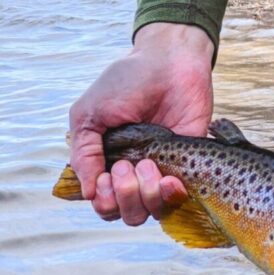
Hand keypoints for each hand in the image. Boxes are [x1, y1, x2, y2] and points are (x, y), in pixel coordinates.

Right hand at [68, 23, 213, 225]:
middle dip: (124, 196)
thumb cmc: (127, 82)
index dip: (104, 199)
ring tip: (148, 164)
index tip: (108, 175)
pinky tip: (170, 180)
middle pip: (127, 214)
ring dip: (146, 195)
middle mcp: (134, 172)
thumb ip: (84, 153)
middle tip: (127, 166)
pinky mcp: (189, 164)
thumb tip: (87, 193)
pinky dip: (172, 195)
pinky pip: (180, 198)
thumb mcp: (90, 114)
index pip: (103, 203)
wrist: (169, 60)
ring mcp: (162, 169)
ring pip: (152, 211)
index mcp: (107, 162)